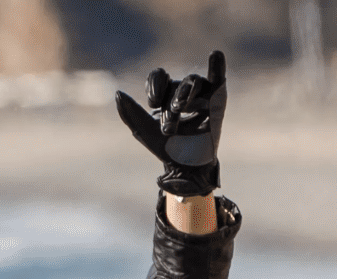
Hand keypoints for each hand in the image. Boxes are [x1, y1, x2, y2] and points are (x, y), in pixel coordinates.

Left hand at [116, 50, 225, 197]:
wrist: (186, 165)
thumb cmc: (164, 148)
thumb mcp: (143, 130)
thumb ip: (129, 112)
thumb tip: (118, 92)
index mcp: (165, 95)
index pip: (159, 76)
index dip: (154, 85)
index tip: (152, 103)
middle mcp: (183, 91)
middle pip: (176, 83)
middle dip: (170, 102)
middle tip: (169, 125)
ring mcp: (202, 94)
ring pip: (193, 81)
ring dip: (184, 95)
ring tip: (180, 110)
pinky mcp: (217, 99)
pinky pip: (218, 78)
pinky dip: (218, 66)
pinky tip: (215, 54)